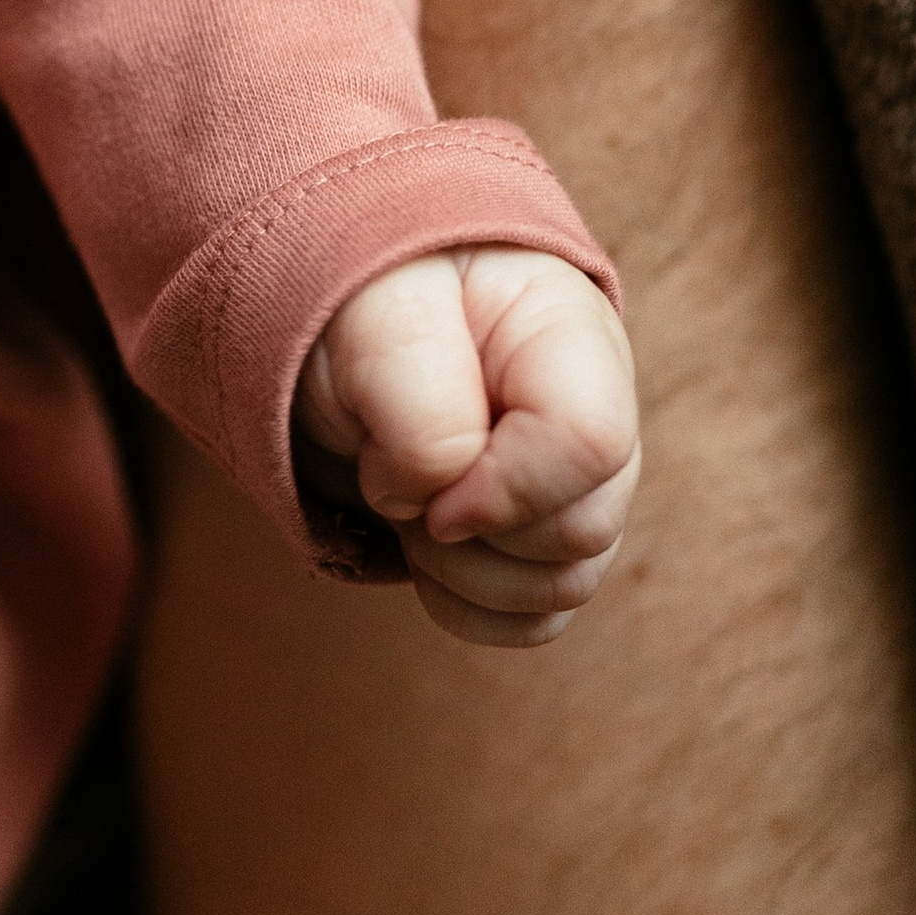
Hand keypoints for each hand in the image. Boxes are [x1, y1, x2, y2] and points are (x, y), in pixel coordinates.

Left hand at [296, 247, 639, 647]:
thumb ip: (424, 412)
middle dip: (471, 532)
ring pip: (565, 586)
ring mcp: (571, 478)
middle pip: (585, 531)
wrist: (325, 311)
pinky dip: (465, 606)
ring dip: (463, 574)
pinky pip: (534, 619)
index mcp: (567, 330)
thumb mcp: (374, 322)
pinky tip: (417, 546)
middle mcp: (590, 407)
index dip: (506, 488)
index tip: (424, 485)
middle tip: (392, 481)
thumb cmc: (357, 296)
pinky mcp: (537, 536)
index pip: (591, 441)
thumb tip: (446, 510)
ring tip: (402, 506)